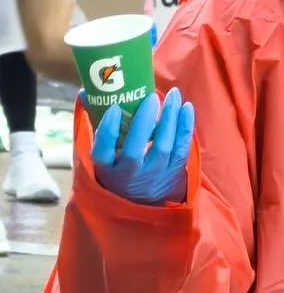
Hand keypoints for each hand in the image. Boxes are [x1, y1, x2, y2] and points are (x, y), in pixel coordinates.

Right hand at [90, 88, 194, 204]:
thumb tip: (87, 92)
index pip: (102, 151)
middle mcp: (129, 174)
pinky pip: (182, 149)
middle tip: (151, 97)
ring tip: (173, 95)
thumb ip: (96, 123)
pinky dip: (185, 128)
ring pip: (163, 147)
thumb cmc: (117, 168)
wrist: (139, 200)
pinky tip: (186, 108)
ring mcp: (153, 175)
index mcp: (106, 169)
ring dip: (170, 119)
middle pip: (136, 149)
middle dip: (144, 121)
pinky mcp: (173, 172)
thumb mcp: (102, 153)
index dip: (107, 129)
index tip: (113, 107)